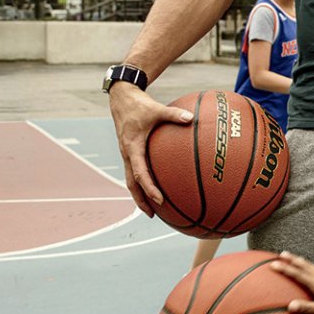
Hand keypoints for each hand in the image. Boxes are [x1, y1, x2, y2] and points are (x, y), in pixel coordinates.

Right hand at [108, 84, 192, 215]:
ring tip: (151, 208)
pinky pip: (134, 170)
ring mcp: (126, 153)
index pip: (140, 173)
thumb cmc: (138, 104)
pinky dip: (141, 181)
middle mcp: (127, 153)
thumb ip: (173, 114)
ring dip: (139, 194)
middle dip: (140, 200)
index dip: (149, 188)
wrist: (121, 98)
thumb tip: (191, 118)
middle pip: (132, 183)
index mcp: (132, 147)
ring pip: (131, 179)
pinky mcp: (129, 150)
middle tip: (152, 215)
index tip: (160, 200)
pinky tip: (154, 185)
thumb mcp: (156, 108)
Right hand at [271, 252, 313, 313]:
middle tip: (282, 254)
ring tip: (293, 257)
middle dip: (292, 259)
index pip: (298, 274)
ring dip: (300, 261)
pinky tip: (308, 270)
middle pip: (305, 265)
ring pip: (311, 267)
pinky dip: (308, 267)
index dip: (285, 268)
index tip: (273, 264)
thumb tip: (290, 305)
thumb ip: (306, 308)